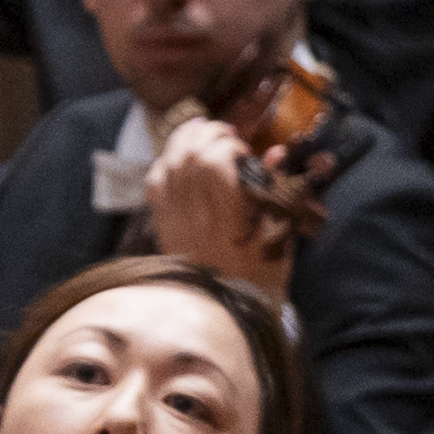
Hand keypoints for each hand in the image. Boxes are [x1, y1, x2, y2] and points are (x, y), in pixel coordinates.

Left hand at [143, 116, 296, 295]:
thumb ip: (276, 188)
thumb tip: (273, 153)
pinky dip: (164, 162)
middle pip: (189, 155)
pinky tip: (177, 156)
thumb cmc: (263, 266)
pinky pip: (154, 184)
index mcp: (231, 213)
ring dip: (184, 141)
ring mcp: (176, 216)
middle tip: (222, 133)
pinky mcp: (163, 223)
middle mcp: (198, 211)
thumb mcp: (280, 228)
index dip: (227, 144)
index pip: (215, 160)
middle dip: (207, 134)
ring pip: (169, 164)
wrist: (228, 302)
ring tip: (199, 131)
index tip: (242, 148)